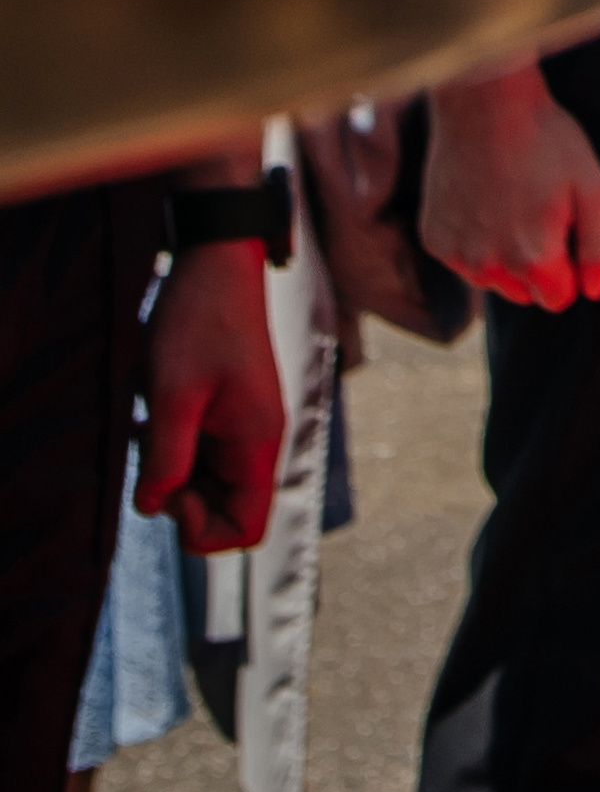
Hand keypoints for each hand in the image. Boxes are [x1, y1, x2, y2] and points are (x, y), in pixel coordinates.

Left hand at [135, 226, 284, 555]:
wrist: (217, 260)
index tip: (171, 493)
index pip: (246, 530)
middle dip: (180, 498)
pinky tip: (154, 413)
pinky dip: (172, 445)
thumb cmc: (199, 321)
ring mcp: (244, 424)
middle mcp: (258, 440)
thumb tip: (154, 508)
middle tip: (151, 458)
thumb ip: (166, 461)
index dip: (201, 531)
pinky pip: (201, 451)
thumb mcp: (173, 396)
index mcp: (257, 442)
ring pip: (207, 481)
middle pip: (224, 510)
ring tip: (149, 427)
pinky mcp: (228, 408)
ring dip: (171, 467)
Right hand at [421, 64, 599, 310]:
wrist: (485, 101)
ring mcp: (456, 255)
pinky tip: (482, 198)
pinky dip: (473, 239)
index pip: (559, 298)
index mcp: (533, 258)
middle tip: (537, 210)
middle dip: (536, 264)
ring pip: (492, 280)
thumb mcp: (592, 185)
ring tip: (510, 200)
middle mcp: (489, 267)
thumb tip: (594, 291)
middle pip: (525, 293)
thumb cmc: (545, 139)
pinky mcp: (434, 239)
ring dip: (503, 255)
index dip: (569, 266)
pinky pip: (462, 258)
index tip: (564, 228)